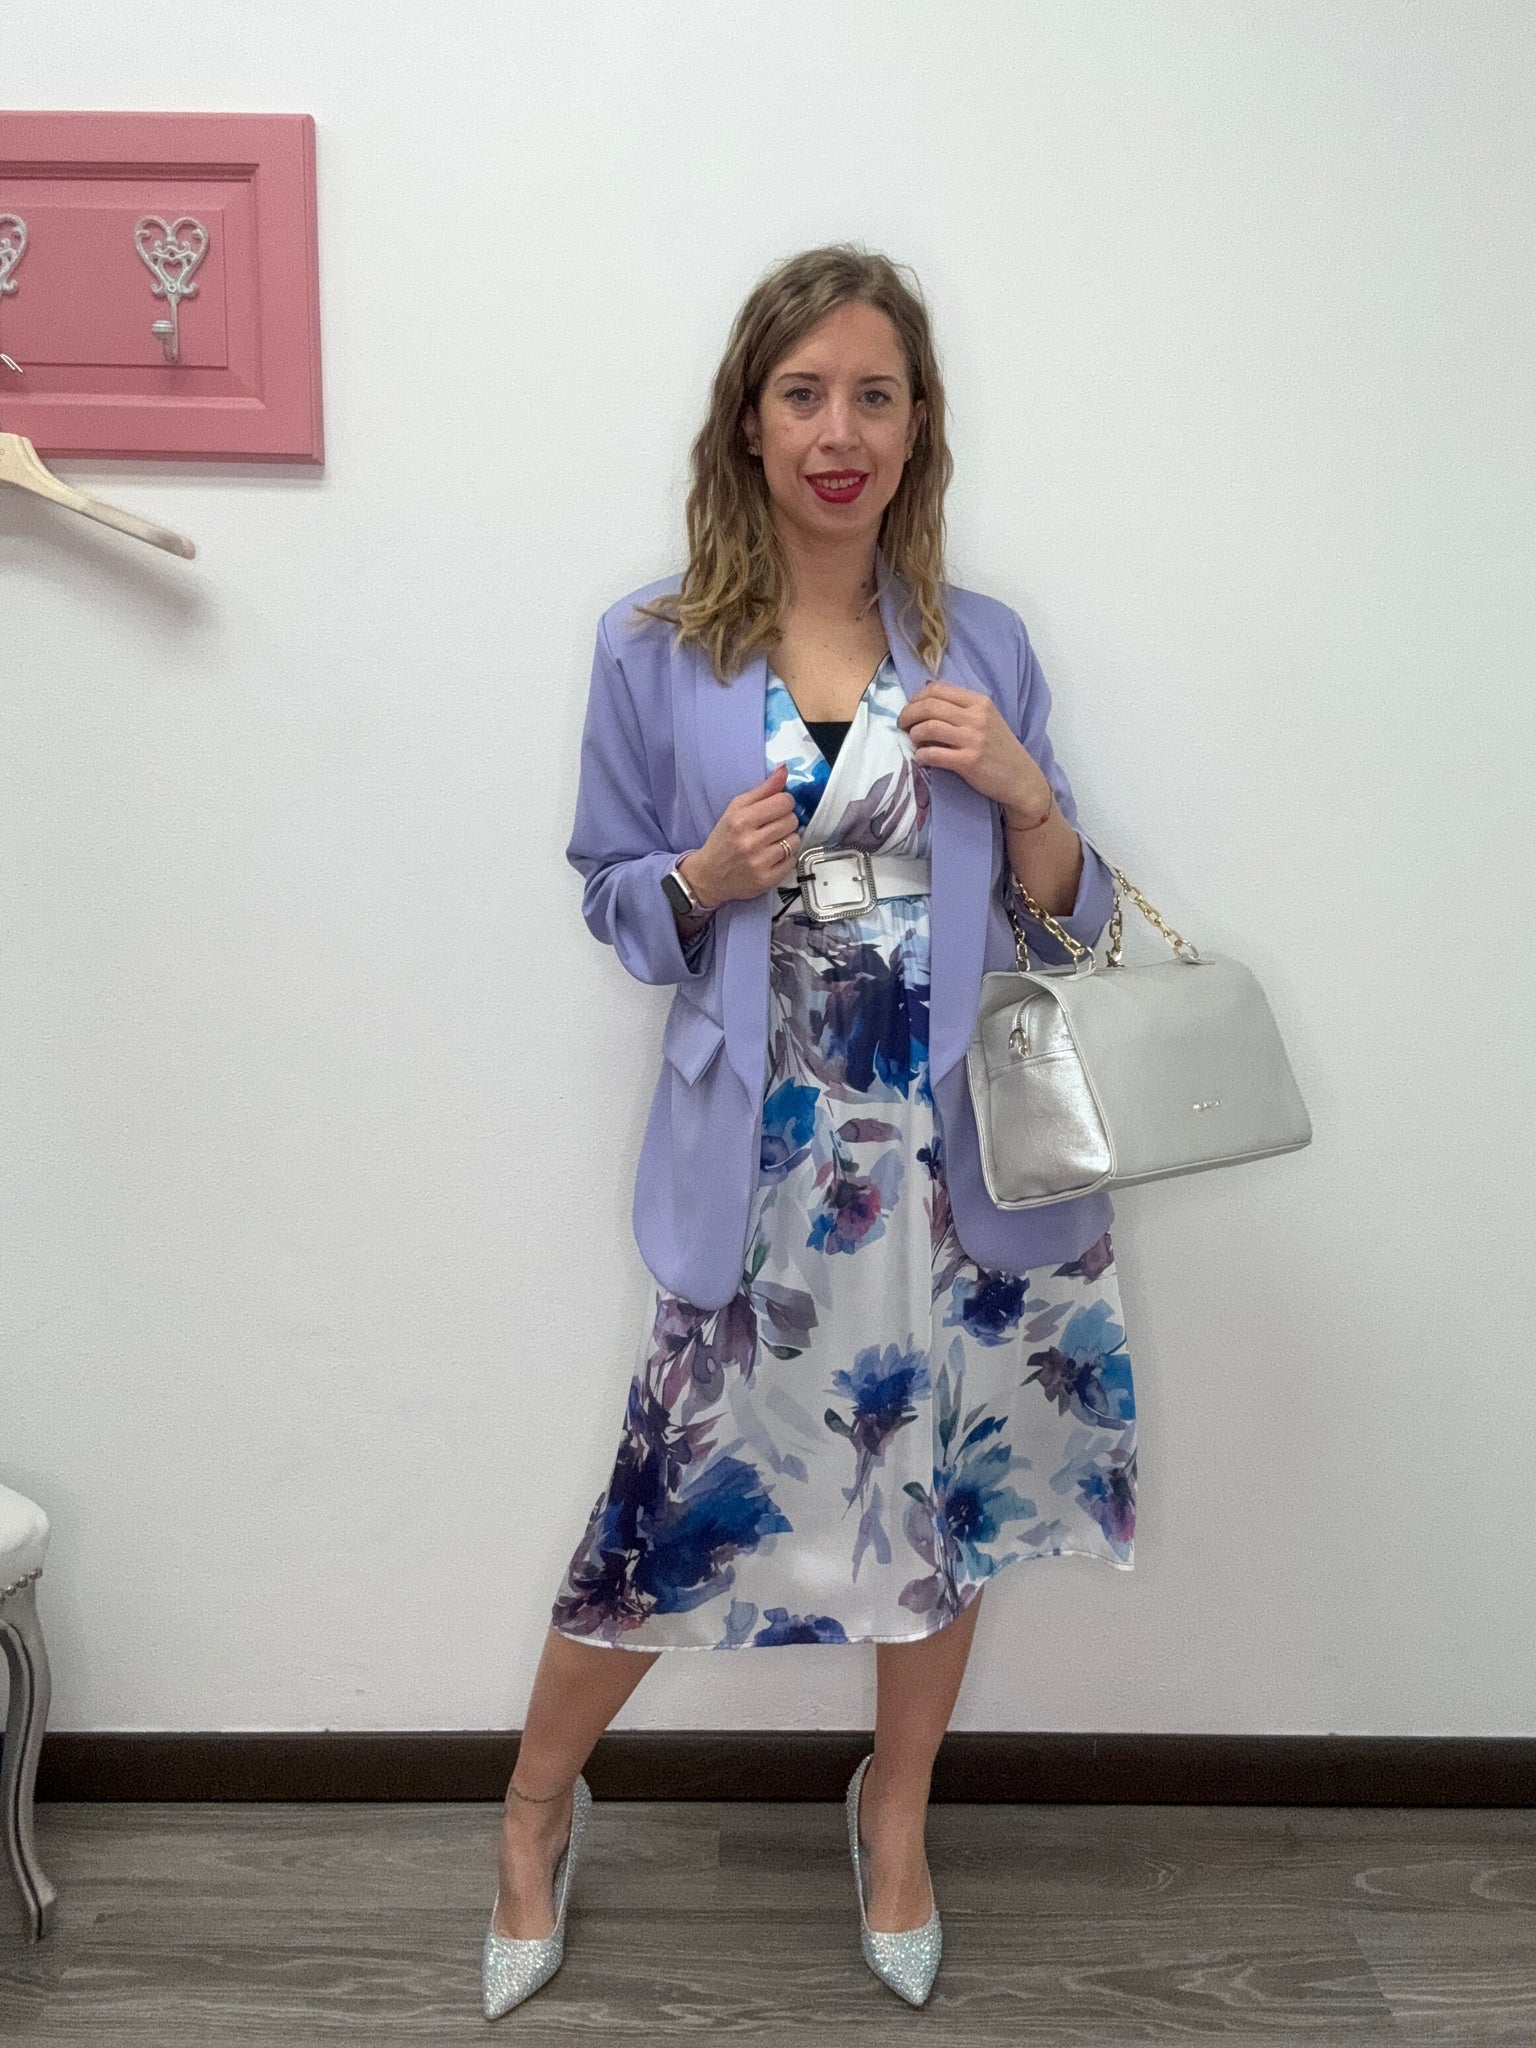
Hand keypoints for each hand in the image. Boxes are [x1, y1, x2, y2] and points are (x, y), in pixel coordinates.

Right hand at [679, 761, 800, 907]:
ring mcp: (759, 862)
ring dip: (787, 840)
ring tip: (771, 843)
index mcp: (741, 819)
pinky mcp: (767, 880)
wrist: (709, 876)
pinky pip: (792, 861)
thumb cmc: (723, 839)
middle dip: (785, 821)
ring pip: (795, 841)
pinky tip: (772, 857)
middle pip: (792, 820)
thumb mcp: (735, 809)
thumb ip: (763, 789)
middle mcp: (751, 841)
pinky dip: (786, 858)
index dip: (783, 803)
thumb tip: (784, 769)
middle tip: (771, 827)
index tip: (776, 808)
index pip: (784, 801)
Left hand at [897, 680, 1051, 822]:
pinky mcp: (968, 762)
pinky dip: (921, 755)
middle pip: (929, 706)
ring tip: (914, 742)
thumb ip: (962, 709)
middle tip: (902, 725)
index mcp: (980, 702)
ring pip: (928, 727)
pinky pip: (933, 754)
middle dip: (908, 714)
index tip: (910, 708)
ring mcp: (973, 739)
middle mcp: (976, 717)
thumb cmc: (999, 749)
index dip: (916, 697)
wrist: (1021, 778)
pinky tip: (922, 758)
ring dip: (913, 734)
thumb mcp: (986, 720)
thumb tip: (925, 700)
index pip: (938, 689)